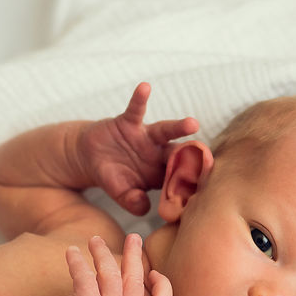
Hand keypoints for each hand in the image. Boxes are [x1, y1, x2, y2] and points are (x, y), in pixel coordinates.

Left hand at [46, 234, 172, 295]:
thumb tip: (110, 277)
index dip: (163, 287)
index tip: (154, 273)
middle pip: (135, 279)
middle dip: (135, 254)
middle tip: (134, 236)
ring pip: (110, 272)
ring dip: (102, 252)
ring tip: (94, 240)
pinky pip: (84, 276)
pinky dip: (77, 261)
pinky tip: (70, 251)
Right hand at [78, 82, 197, 214]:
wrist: (89, 157)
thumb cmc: (111, 176)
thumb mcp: (120, 193)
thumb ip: (132, 201)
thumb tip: (144, 208)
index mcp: (159, 173)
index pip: (177, 177)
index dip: (188, 181)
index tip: (201, 187)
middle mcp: (158, 153)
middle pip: (179, 153)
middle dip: (192, 155)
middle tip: (206, 158)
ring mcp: (146, 137)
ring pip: (165, 131)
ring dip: (179, 127)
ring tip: (193, 124)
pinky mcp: (129, 122)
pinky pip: (136, 109)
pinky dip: (140, 99)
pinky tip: (145, 87)